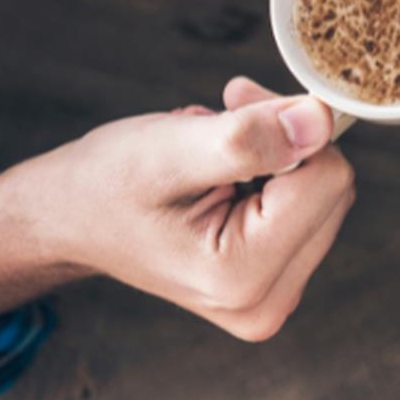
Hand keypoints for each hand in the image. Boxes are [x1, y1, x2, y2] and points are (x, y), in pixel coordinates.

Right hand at [0, 76, 354, 341]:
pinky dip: (272, 177)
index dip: (289, 123)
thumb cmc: (106, 184)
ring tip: (211, 152)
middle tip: (225, 114)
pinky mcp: (272, 283)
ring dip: (276, 155)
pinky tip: (223, 172)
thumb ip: (248, 139)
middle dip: (285, 139)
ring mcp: (271, 298)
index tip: (236, 97)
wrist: (68, 220)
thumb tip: (320, 122)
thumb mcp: (170, 149)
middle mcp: (266, 302)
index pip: (327, 177)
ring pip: (323, 195)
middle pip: (331, 189)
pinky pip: (307, 209)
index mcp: (242, 276)